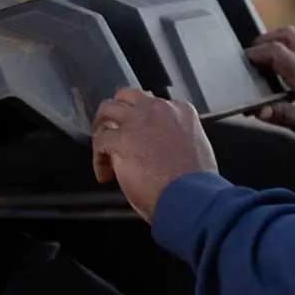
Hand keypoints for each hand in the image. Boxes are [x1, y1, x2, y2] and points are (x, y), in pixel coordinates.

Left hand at [90, 87, 216, 222]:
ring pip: (108, 109)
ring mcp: (138, 122)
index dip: (141, 120)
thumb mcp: (195, 149)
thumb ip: (176, 138)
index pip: (152, 104)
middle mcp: (158, 110)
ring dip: (102, 127)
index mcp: (181, 111)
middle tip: (112, 131)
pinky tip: (105, 174)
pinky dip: (98, 158)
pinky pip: (100, 141)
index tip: (139, 136)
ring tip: (101, 146)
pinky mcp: (121, 139)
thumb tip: (160, 147)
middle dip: (117, 113)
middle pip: (127, 97)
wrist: (189, 197)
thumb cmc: (195, 184)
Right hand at [244, 26, 294, 158]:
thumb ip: (285, 117)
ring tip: (264, 53)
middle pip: (285, 36)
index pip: (277, 52)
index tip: (242, 66)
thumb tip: (259, 110)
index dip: (256, 55)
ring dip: (277, 37)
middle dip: (262, 43)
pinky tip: (291, 51)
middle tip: (249, 61)